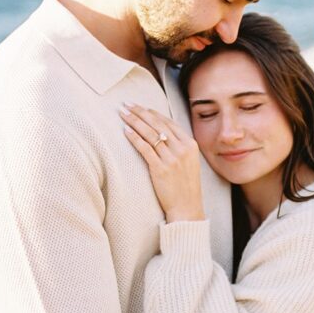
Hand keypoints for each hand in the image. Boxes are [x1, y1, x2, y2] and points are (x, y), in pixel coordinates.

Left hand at [119, 104, 205, 222]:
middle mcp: (182, 149)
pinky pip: (145, 148)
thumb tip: (162, 132)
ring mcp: (172, 159)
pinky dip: (134, 138)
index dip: (152, 113)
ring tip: (123, 113)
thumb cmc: (185, 186)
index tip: (140, 106)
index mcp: (190, 145)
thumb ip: (178, 146)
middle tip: (126, 104)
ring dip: (134, 121)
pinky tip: (126, 130)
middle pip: (158, 124)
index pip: (168, 122)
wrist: (187, 208)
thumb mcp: (189, 162)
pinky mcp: (161, 169)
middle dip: (140, 112)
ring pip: (150, 134)